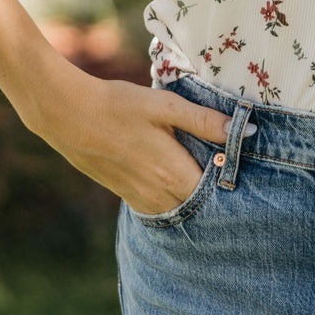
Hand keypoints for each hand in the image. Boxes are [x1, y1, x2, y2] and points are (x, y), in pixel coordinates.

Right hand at [27, 67, 232, 214]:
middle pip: (201, 205)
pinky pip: (162, 206)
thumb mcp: (166, 106)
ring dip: (196, 195)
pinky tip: (178, 175)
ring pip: (181, 208)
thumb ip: (205, 121)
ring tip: (208, 170)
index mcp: (174, 175)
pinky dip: (175, 196)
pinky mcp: (128, 196)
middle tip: (232, 168)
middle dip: (218, 191)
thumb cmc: (119, 106)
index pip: (218, 193)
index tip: (245, 165)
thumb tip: (246, 131)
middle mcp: (160, 196)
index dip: (234, 181)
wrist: (68, 116)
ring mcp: (142, 200)